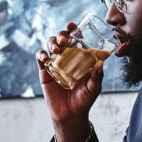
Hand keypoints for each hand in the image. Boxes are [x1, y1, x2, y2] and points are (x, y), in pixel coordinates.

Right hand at [37, 23, 103, 139]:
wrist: (70, 115)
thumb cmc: (84, 100)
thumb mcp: (94, 88)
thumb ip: (97, 76)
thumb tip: (101, 64)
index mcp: (79, 57)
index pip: (76, 38)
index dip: (73, 29)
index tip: (73, 26)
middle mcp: (67, 57)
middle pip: (61, 38)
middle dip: (61, 35)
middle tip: (64, 41)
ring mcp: (55, 63)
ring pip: (50, 45)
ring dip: (51, 43)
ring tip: (56, 50)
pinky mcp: (45, 72)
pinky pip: (41, 58)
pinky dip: (41, 54)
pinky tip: (46, 57)